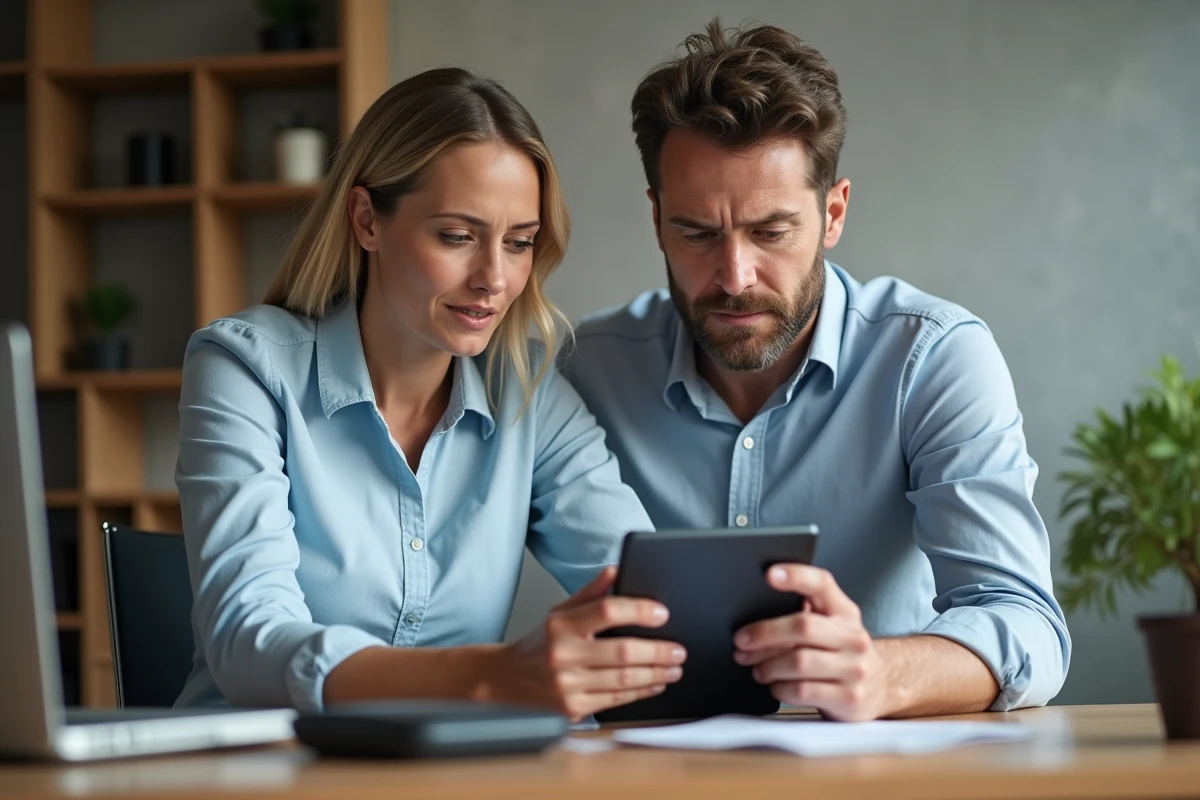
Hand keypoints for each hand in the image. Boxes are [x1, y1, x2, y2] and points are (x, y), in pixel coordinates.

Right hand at [482, 566, 686, 721]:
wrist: (506, 680)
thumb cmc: (540, 643)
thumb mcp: (559, 612)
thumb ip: (590, 593)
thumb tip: (616, 571)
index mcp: (561, 625)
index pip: (606, 611)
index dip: (638, 611)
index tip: (662, 613)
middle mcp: (563, 655)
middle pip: (622, 651)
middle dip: (658, 651)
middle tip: (679, 649)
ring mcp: (567, 685)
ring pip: (624, 679)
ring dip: (655, 673)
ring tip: (674, 667)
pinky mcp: (572, 708)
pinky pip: (616, 700)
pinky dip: (641, 692)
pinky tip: (655, 683)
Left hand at [734, 564, 889, 721]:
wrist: (881, 690)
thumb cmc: (843, 654)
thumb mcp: (833, 627)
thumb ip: (805, 614)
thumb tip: (755, 613)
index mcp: (845, 612)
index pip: (822, 584)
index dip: (796, 576)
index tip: (769, 574)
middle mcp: (853, 637)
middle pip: (802, 626)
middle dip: (764, 633)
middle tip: (742, 641)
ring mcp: (854, 669)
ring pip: (798, 662)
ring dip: (768, 665)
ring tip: (756, 668)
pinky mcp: (849, 698)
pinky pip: (802, 691)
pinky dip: (779, 688)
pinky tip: (775, 685)